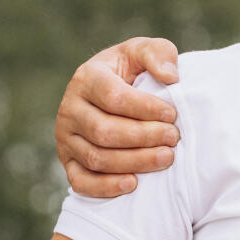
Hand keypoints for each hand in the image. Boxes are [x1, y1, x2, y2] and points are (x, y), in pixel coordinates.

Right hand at [54, 37, 181, 197]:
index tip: (173, 115)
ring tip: (166, 158)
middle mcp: (69, 108)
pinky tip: (133, 184)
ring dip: (134, 162)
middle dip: (143, 138)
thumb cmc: (130, 72)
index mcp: (86, 78)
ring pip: (96, 158)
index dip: (145, 108)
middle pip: (104, 131)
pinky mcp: (67, 161)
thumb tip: (170, 77)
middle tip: (173, 138)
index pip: (113, 97)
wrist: (109, 95)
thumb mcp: (142, 52)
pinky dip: (105, 187)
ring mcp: (65, 138)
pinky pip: (81, 181)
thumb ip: (158, 54)